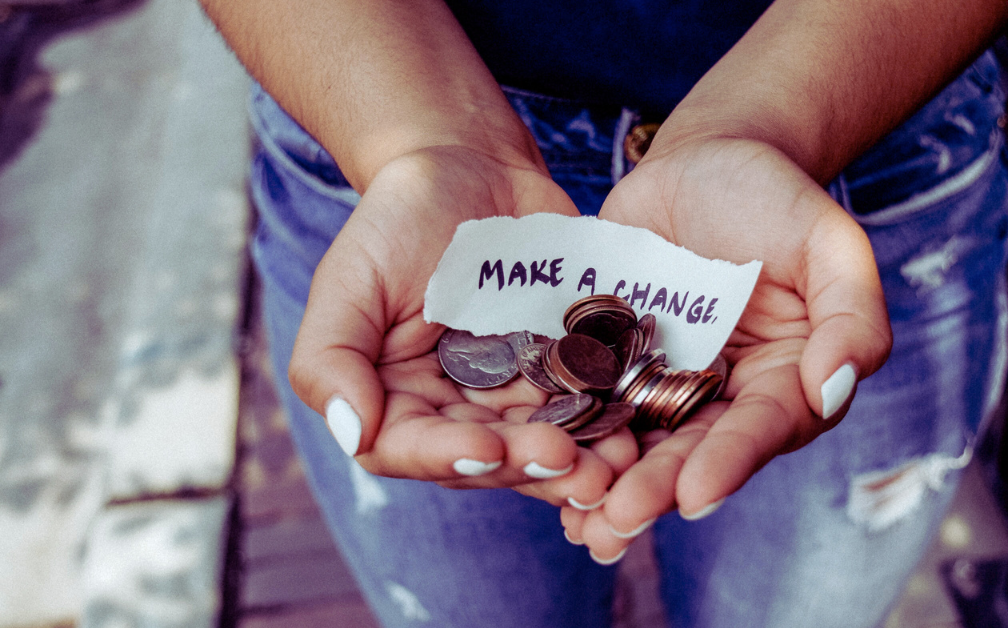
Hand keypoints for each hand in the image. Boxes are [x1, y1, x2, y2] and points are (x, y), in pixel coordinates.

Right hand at [288, 146, 638, 505]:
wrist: (470, 166)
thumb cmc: (397, 219)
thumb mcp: (349, 279)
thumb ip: (330, 359)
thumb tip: (352, 433)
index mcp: (395, 399)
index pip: (411, 449)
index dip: (450, 457)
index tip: (490, 450)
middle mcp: (454, 410)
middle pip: (488, 457)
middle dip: (529, 464)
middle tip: (571, 462)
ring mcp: (513, 393)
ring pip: (543, 442)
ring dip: (580, 460)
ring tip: (615, 463)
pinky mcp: (563, 368)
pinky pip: (587, 403)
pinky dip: (610, 419)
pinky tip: (636, 424)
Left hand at [563, 137, 891, 559]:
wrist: (704, 161)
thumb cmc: (777, 198)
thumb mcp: (830, 242)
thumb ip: (851, 315)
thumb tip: (833, 389)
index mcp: (785, 381)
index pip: (761, 428)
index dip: (730, 462)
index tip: (696, 495)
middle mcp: (725, 397)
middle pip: (692, 450)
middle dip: (656, 488)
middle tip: (618, 520)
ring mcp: (664, 382)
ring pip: (638, 443)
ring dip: (608, 484)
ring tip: (578, 522)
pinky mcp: (612, 362)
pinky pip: (590, 404)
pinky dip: (569, 437)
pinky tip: (539, 470)